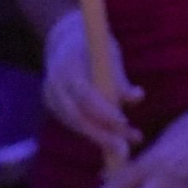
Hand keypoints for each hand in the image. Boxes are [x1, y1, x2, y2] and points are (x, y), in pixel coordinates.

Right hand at [43, 8, 143, 156]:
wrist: (65, 39)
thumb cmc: (95, 45)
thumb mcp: (109, 54)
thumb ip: (120, 78)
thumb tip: (137, 97)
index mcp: (68, 65)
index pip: (84, 94)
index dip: (103, 111)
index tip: (124, 123)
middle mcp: (54, 83)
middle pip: (75, 116)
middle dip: (101, 134)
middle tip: (125, 148)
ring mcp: (50, 96)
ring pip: (73, 124)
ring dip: (99, 138)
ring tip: (125, 147)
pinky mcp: (52, 106)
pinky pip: (72, 124)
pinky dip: (92, 132)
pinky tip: (111, 138)